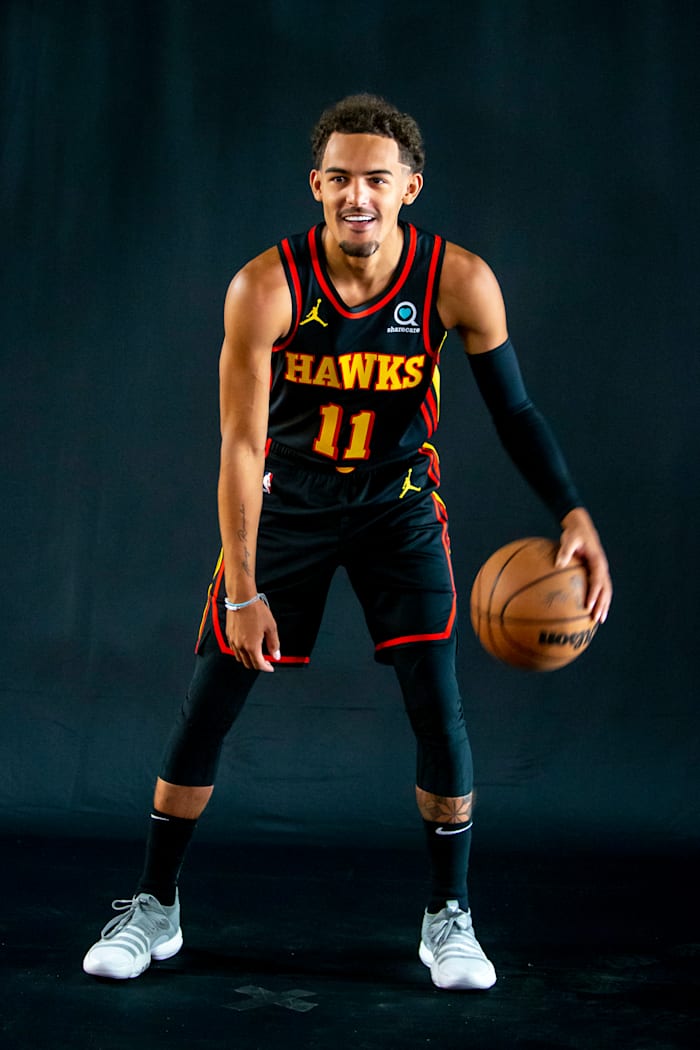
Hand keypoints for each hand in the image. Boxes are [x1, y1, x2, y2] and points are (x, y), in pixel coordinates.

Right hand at [226, 600, 280, 671]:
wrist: (242, 599)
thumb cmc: (256, 611)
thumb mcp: (271, 627)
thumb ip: (274, 644)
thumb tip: (276, 656)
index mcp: (252, 646)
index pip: (259, 664)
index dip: (266, 668)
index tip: (271, 667)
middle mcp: (241, 646)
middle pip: (248, 664)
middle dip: (258, 665)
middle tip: (265, 661)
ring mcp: (233, 641)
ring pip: (240, 658)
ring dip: (249, 660)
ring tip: (256, 654)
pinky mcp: (229, 635)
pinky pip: (234, 650)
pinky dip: (241, 652)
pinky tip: (247, 646)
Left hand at [556, 507, 611, 624]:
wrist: (581, 527)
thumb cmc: (574, 533)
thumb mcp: (569, 539)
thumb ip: (565, 551)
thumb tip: (557, 564)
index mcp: (597, 561)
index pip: (597, 580)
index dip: (594, 594)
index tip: (589, 605)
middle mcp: (602, 567)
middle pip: (605, 589)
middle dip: (602, 605)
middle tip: (597, 618)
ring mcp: (601, 570)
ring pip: (605, 591)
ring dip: (603, 605)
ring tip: (599, 620)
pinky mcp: (596, 572)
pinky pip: (599, 588)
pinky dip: (599, 599)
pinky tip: (591, 610)